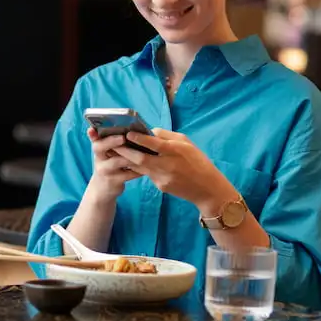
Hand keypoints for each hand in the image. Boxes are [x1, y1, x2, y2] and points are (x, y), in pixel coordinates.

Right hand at [86, 127, 141, 199]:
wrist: (103, 188)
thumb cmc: (110, 165)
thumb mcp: (107, 154)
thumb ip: (112, 142)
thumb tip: (129, 128)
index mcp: (98, 149)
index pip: (94, 139)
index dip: (93, 134)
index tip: (92, 129)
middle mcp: (98, 158)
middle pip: (99, 147)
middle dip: (111, 141)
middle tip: (122, 137)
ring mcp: (105, 170)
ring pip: (117, 161)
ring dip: (130, 155)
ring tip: (143, 150)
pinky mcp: (114, 181)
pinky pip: (127, 174)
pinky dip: (138, 169)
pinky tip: (147, 166)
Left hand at [113, 128, 235, 212]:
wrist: (207, 189)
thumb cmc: (198, 161)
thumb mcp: (187, 143)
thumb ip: (168, 136)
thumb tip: (150, 132)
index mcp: (176, 151)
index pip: (155, 144)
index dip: (140, 138)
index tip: (128, 133)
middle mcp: (168, 165)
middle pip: (141, 159)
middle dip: (125, 151)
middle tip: (113, 144)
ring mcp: (163, 178)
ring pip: (140, 168)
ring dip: (127, 159)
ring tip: (116, 151)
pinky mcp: (160, 186)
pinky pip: (147, 174)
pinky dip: (139, 167)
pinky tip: (131, 161)